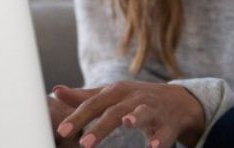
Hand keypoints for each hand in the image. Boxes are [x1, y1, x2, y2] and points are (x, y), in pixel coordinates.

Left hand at [51, 81, 206, 147]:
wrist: (178, 101)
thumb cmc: (136, 99)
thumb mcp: (111, 96)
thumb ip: (84, 97)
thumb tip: (55, 91)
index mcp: (117, 92)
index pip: (94, 104)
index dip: (78, 117)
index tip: (61, 131)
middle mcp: (135, 98)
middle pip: (115, 111)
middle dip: (100, 127)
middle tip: (84, 143)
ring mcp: (154, 109)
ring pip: (143, 113)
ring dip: (136, 118)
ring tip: (127, 123)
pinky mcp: (169, 123)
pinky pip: (165, 132)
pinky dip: (159, 139)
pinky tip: (153, 147)